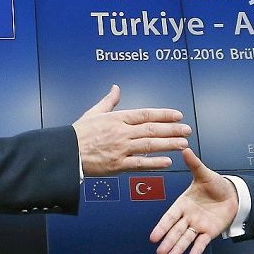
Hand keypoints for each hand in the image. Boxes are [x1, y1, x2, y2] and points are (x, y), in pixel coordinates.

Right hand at [72, 85, 190, 174]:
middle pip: (152, 129)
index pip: (145, 114)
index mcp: (117, 118)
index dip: (163, 114)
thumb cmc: (78, 133)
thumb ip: (109, 101)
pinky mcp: (117, 165)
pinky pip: (140, 164)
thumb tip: (116, 88)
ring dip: (169, 144)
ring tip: (183, 143)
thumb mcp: (94, 113)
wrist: (66, 153)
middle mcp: (121, 132)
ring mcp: (120, 149)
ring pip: (149, 145)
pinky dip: (155, 163)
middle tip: (187, 129)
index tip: (178, 115)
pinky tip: (168, 161)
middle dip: (172, 129)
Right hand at [150, 148, 239, 253]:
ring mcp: (198, 225)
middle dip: (168, 241)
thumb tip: (186, 150)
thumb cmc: (216, 184)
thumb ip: (194, 164)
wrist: (233, 194)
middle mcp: (188, 217)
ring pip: (186, 238)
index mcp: (183, 204)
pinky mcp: (210, 231)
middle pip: (176, 231)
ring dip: (178, 248)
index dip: (161, 227)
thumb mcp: (204, 174)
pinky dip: (196, 249)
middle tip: (160, 252)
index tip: (153, 237)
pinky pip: (201, 241)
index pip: (170, 217)